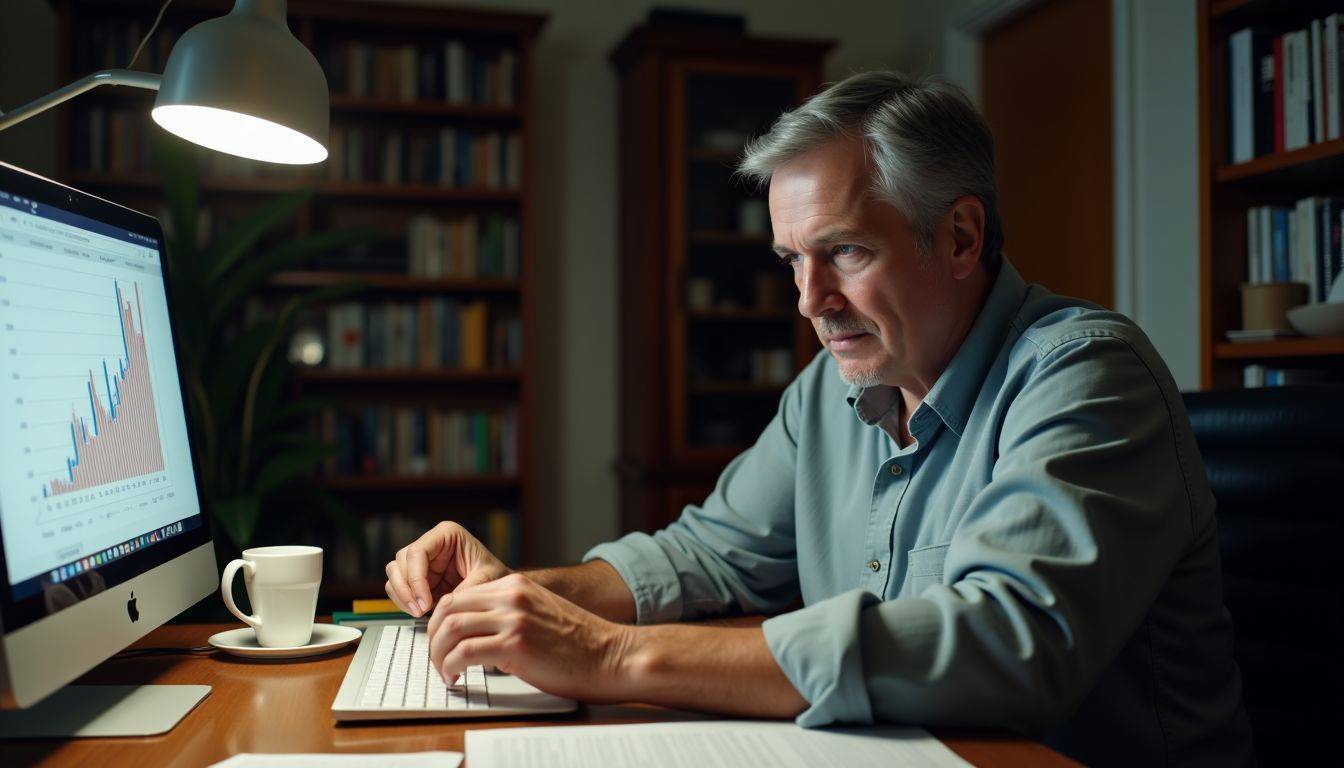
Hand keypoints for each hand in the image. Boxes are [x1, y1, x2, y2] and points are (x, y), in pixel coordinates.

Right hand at [384, 521, 510, 616]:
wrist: (497, 588)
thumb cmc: (495, 575)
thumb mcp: (488, 578)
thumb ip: (468, 588)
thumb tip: (446, 602)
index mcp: (446, 534)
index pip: (417, 552)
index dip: (415, 578)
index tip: (425, 602)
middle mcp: (430, 544)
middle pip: (400, 562)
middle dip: (406, 589)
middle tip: (420, 610)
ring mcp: (422, 562)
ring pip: (394, 574)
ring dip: (402, 595)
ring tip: (420, 612)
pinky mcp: (418, 578)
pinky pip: (398, 588)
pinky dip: (404, 601)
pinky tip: (420, 611)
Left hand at [426, 573, 633, 701]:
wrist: (609, 655)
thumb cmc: (579, 643)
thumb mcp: (539, 613)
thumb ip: (508, 614)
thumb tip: (475, 635)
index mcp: (515, 585)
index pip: (459, 596)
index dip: (440, 621)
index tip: (439, 642)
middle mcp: (511, 596)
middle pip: (448, 609)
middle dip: (433, 637)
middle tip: (436, 659)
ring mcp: (513, 618)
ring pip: (450, 630)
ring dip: (438, 655)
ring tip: (445, 673)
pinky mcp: (514, 644)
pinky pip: (464, 653)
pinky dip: (451, 667)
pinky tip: (457, 678)